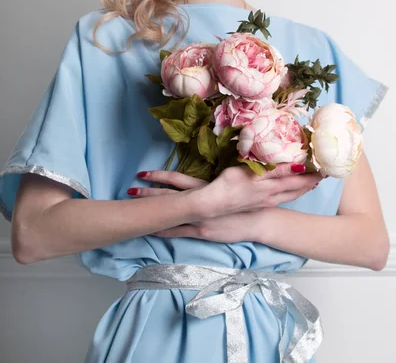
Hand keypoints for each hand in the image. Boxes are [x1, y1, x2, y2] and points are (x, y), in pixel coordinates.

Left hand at [127, 170, 265, 241]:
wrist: (258, 219)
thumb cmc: (246, 199)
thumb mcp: (229, 184)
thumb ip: (215, 179)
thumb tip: (202, 173)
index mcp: (204, 187)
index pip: (177, 179)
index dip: (159, 175)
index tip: (143, 173)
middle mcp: (198, 201)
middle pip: (168, 196)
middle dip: (148, 194)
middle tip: (129, 191)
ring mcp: (198, 217)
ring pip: (170, 214)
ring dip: (152, 212)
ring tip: (134, 209)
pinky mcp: (201, 232)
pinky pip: (179, 232)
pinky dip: (164, 230)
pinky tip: (151, 230)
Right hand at [202, 163, 323, 217]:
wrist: (214, 204)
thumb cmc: (230, 184)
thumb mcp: (253, 172)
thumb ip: (275, 170)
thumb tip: (298, 166)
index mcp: (272, 186)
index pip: (298, 179)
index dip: (312, 174)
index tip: (325, 168)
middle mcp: (272, 196)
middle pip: (296, 189)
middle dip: (310, 183)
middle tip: (322, 175)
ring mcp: (265, 202)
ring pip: (289, 195)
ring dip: (301, 189)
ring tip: (310, 183)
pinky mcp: (258, 205)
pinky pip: (280, 199)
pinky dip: (289, 193)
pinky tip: (286, 192)